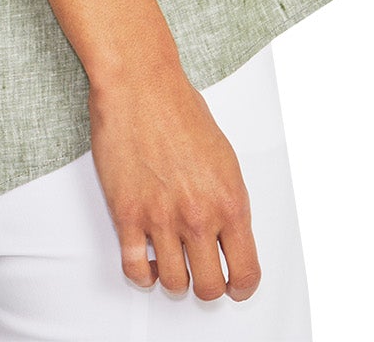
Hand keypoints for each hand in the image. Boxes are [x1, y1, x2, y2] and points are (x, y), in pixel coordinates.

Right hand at [88, 58, 261, 301]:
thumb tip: (227, 233)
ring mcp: (161, 218)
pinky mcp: (127, 215)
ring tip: (174, 264)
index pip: (246, 271)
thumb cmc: (179, 108)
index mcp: (230, 201)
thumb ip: (227, 200)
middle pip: (210, 288)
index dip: (242, 287)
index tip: (236, 286)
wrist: (140, 84)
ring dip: (175, 280)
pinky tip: (148, 262)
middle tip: (203, 276)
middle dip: (209, 287)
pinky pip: (136, 269)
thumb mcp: (224, 156)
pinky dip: (143, 275)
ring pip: (174, 284)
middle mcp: (199, 216)